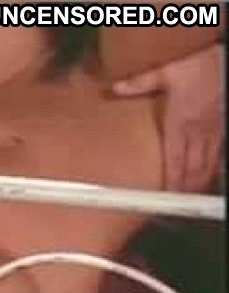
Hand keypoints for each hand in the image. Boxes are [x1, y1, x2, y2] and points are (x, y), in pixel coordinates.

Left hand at [112, 44, 223, 192]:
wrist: (217, 52)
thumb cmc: (192, 60)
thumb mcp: (160, 70)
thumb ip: (136, 83)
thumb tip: (114, 89)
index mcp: (179, 120)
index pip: (175, 159)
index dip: (172, 180)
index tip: (166, 195)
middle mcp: (197, 127)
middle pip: (193, 165)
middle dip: (185, 186)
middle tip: (176, 201)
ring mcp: (212, 126)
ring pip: (208, 160)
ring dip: (199, 178)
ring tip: (190, 192)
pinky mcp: (221, 121)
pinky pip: (217, 149)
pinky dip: (211, 163)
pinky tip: (207, 170)